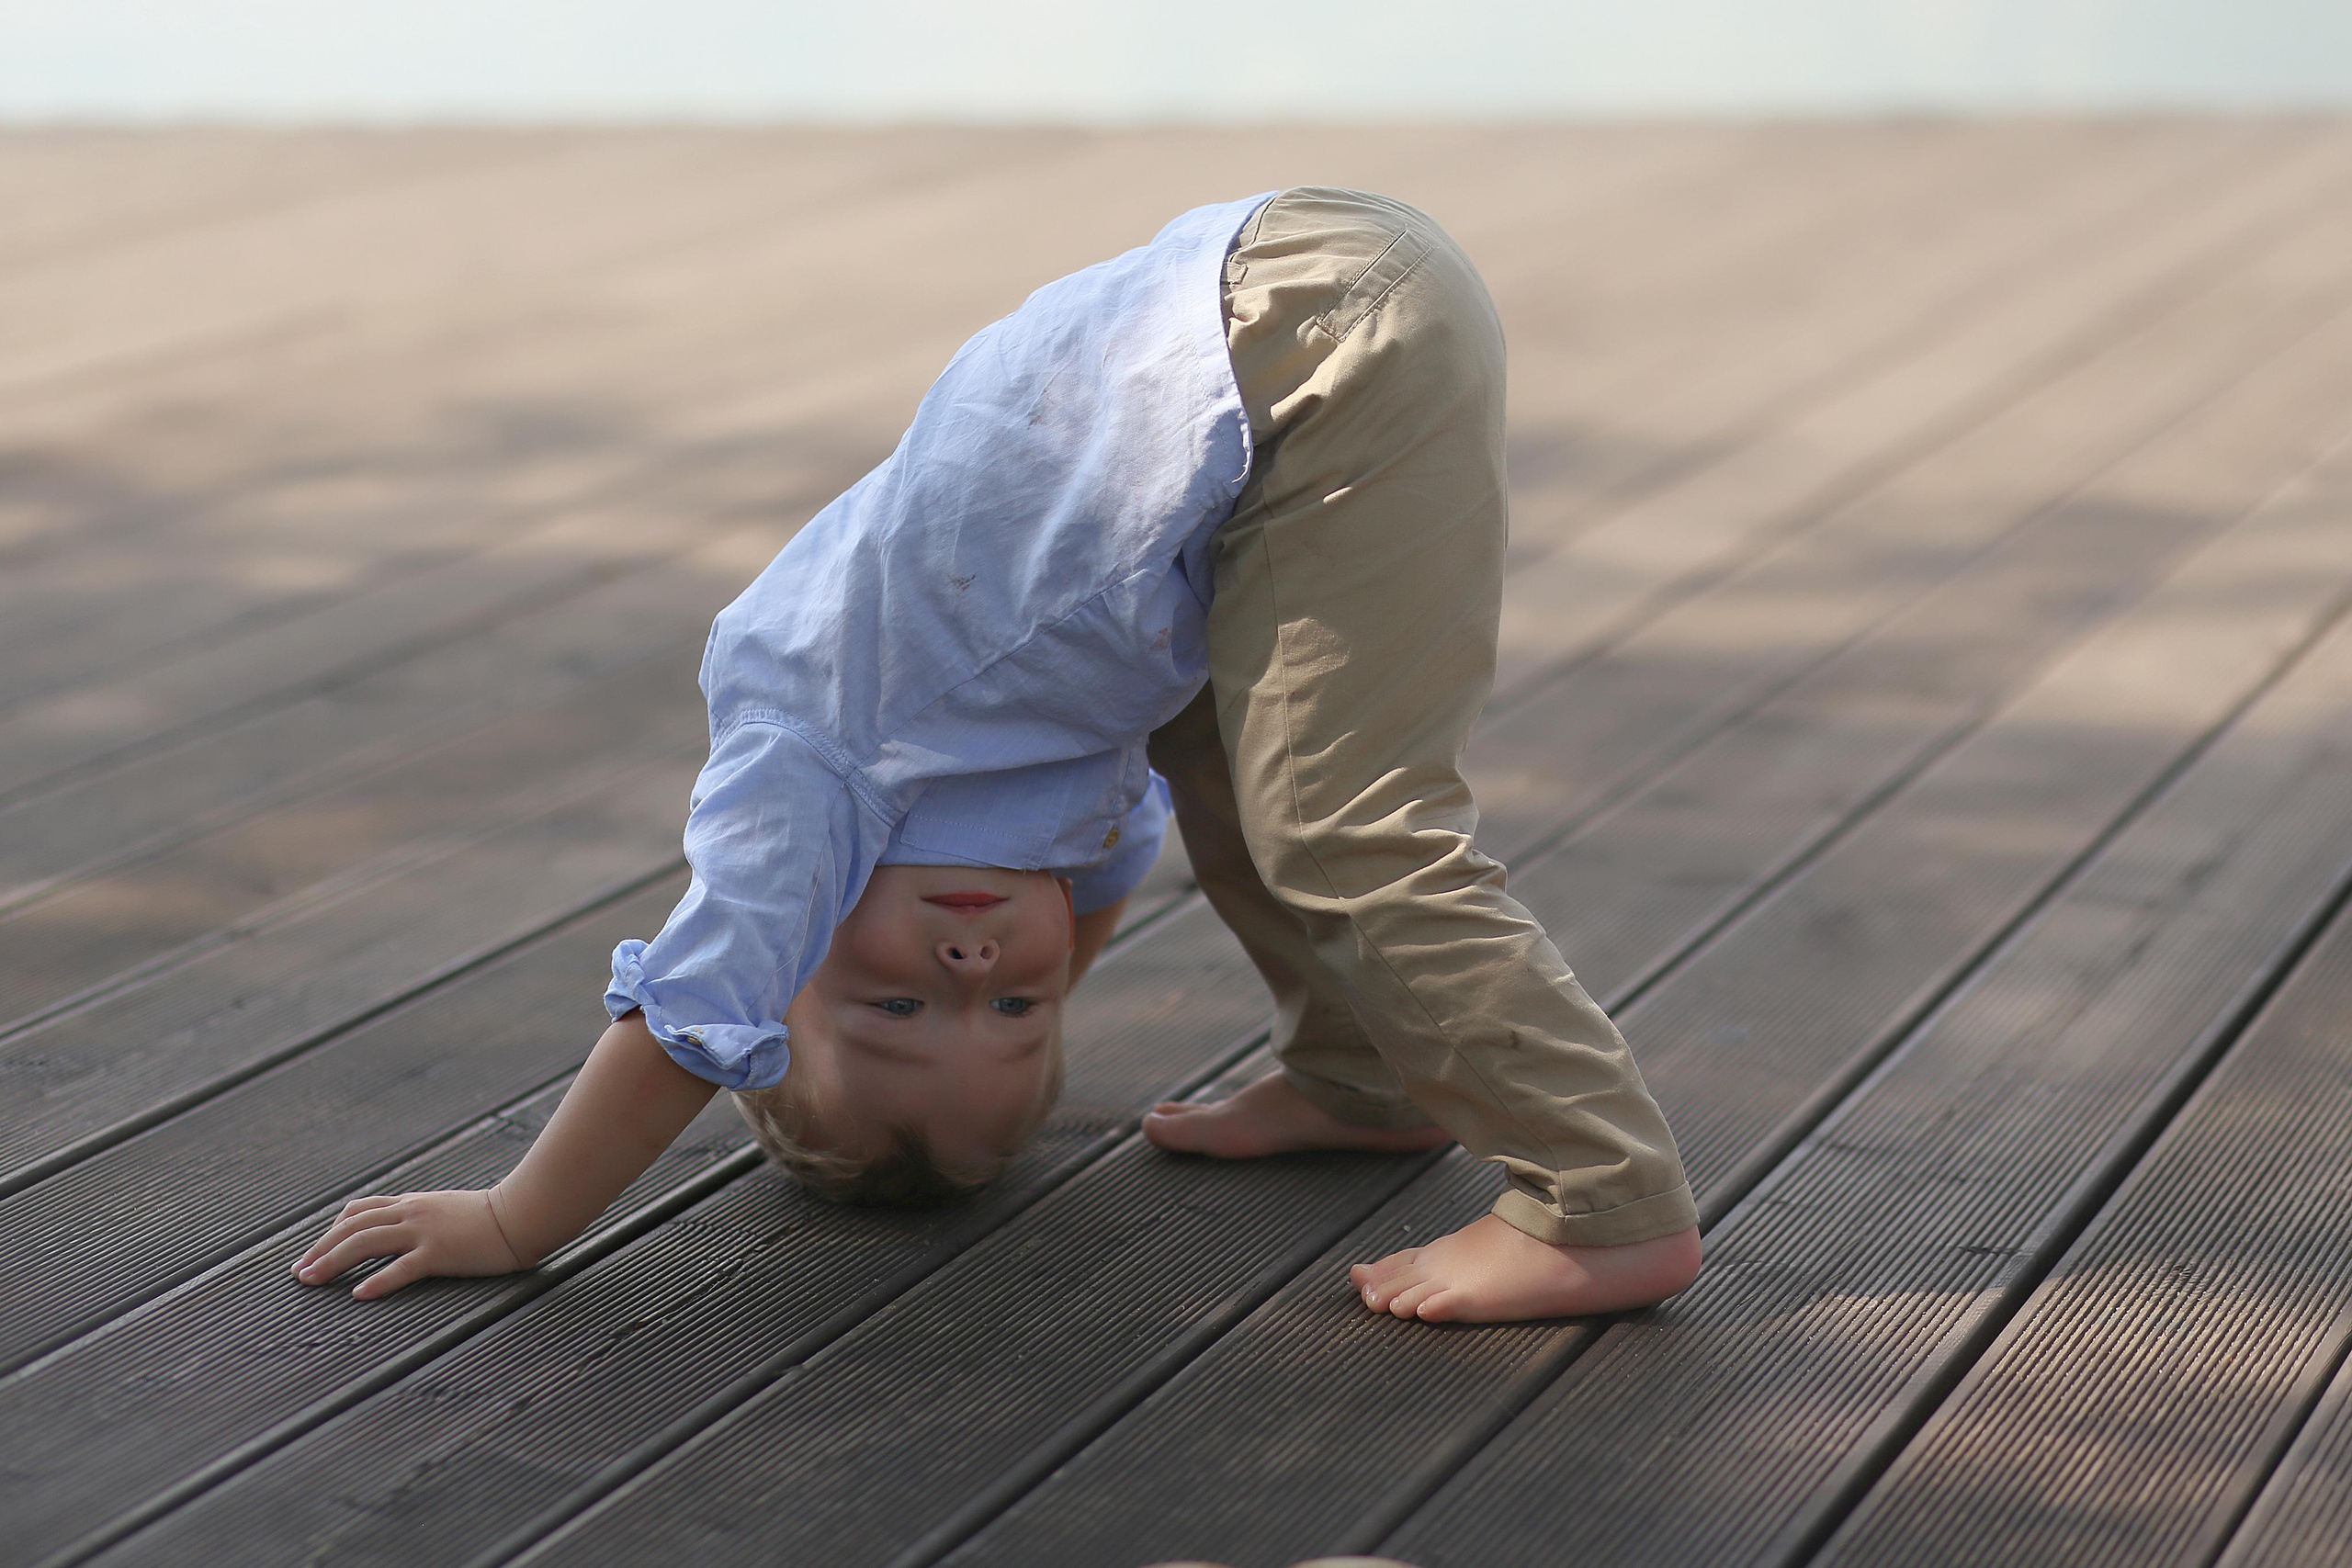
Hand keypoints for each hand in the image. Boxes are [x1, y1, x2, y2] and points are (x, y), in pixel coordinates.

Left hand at [292, 1188, 528, 1299]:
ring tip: (311, 1280)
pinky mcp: (440, 1253)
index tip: (315, 1252)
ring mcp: (424, 1231)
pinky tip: (360, 1295)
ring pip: (366, 1242)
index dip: (331, 1231)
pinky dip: (377, 1281)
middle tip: (299, 1273)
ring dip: (333, 1262)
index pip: (360, 1211)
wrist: (524, 1213)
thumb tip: (403, 1231)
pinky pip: (401, 1267)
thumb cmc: (493, 1215)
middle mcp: (412, 1213)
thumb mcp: (449, 1209)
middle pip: (352, 1227)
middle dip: (320, 1249)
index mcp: (413, 1203)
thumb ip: (424, 1217)